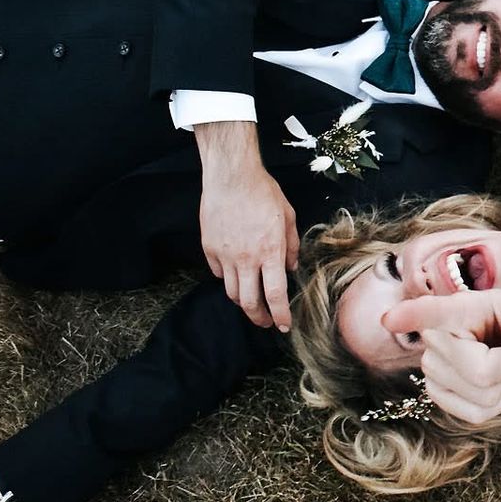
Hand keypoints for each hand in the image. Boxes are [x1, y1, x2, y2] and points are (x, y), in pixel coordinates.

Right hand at [196, 122, 298, 330]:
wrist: (231, 175)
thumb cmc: (263, 192)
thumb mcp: (288, 217)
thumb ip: (291, 245)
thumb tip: (291, 267)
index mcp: (270, 252)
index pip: (275, 295)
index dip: (280, 315)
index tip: (283, 326)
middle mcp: (246, 258)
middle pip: (249, 302)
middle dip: (259, 318)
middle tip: (265, 322)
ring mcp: (225, 254)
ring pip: (231, 291)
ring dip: (242, 302)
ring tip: (251, 302)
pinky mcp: (209, 248)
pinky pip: (218, 273)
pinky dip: (227, 279)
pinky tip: (235, 276)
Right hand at [383, 289, 500, 420]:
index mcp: (458, 309)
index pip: (433, 312)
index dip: (411, 316)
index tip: (390, 319)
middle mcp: (434, 336)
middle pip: (483, 372)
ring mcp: (430, 367)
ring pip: (483, 396)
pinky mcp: (435, 392)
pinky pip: (478, 413)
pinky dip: (497, 403)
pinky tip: (492, 383)